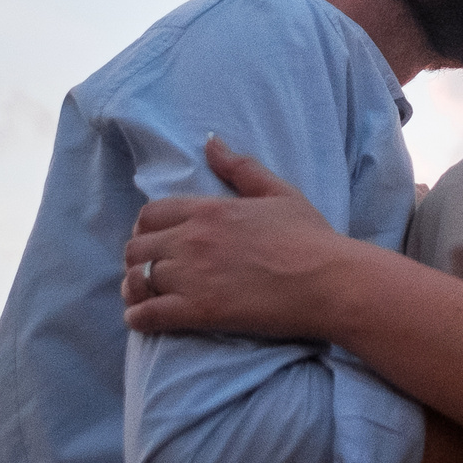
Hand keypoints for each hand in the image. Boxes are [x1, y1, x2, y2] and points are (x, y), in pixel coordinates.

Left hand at [123, 136, 359, 342]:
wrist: (329, 281)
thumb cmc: (310, 238)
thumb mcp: (278, 192)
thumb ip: (240, 168)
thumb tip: (211, 141)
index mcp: (209, 211)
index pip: (150, 214)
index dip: (143, 228)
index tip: (151, 240)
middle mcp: (193, 240)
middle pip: (137, 247)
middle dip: (136, 258)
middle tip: (146, 270)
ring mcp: (193, 277)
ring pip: (137, 280)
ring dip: (133, 289)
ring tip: (140, 297)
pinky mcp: (198, 312)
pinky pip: (149, 315)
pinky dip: (138, 319)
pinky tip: (141, 321)